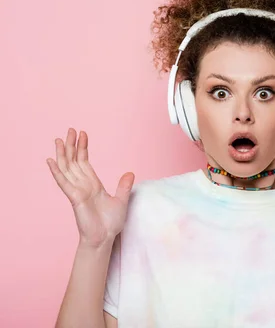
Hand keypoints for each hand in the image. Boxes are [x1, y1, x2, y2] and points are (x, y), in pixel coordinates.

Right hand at [47, 128, 134, 247]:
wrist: (105, 238)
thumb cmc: (111, 223)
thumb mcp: (121, 200)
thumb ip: (123, 186)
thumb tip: (130, 172)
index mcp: (93, 184)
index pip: (85, 162)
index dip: (83, 148)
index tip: (83, 134)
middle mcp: (83, 185)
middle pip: (74, 161)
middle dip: (72, 146)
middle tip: (70, 130)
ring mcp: (77, 190)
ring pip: (67, 168)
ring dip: (63, 154)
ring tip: (59, 139)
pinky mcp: (74, 197)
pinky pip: (64, 182)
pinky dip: (57, 171)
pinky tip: (51, 161)